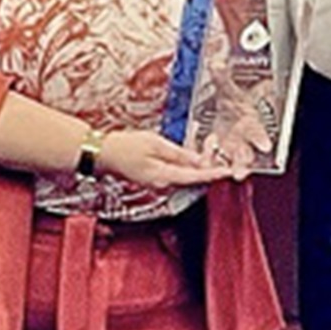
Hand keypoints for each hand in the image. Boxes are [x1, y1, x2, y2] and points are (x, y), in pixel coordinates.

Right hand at [98, 128, 236, 189]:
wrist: (103, 155)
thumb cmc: (125, 146)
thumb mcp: (156, 144)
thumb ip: (179, 154)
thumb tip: (199, 161)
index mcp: (164, 176)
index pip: (195, 177)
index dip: (213, 174)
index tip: (227, 172)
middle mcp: (163, 185)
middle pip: (193, 178)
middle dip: (207, 166)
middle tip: (217, 150)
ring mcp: (159, 184)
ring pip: (186, 176)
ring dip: (198, 165)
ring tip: (207, 149)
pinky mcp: (156, 180)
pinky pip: (177, 175)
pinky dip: (186, 166)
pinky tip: (190, 155)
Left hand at [204, 72, 276, 177]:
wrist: (232, 110)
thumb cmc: (236, 101)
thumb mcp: (228, 88)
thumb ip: (222, 78)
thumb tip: (216, 63)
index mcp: (251, 123)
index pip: (258, 132)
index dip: (261, 139)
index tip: (264, 146)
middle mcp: (244, 140)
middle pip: (246, 155)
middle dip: (242, 164)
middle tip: (239, 173)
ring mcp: (232, 149)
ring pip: (230, 164)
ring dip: (222, 169)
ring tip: (214, 172)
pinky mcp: (220, 155)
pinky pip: (214, 162)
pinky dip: (208, 163)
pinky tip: (201, 162)